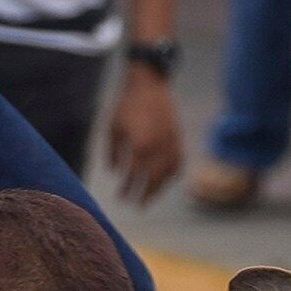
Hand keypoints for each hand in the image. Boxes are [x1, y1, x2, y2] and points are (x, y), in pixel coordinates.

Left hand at [100, 61, 182, 203]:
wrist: (149, 85)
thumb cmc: (126, 105)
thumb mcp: (113, 128)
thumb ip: (114, 153)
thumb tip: (115, 172)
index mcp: (139, 145)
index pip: (132, 175)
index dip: (126, 188)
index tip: (120, 197)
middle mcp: (157, 147)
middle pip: (152, 179)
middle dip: (144, 195)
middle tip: (137, 205)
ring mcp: (170, 143)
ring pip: (168, 173)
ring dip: (159, 188)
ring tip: (150, 197)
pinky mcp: (178, 138)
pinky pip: (178, 162)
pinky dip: (172, 174)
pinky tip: (164, 180)